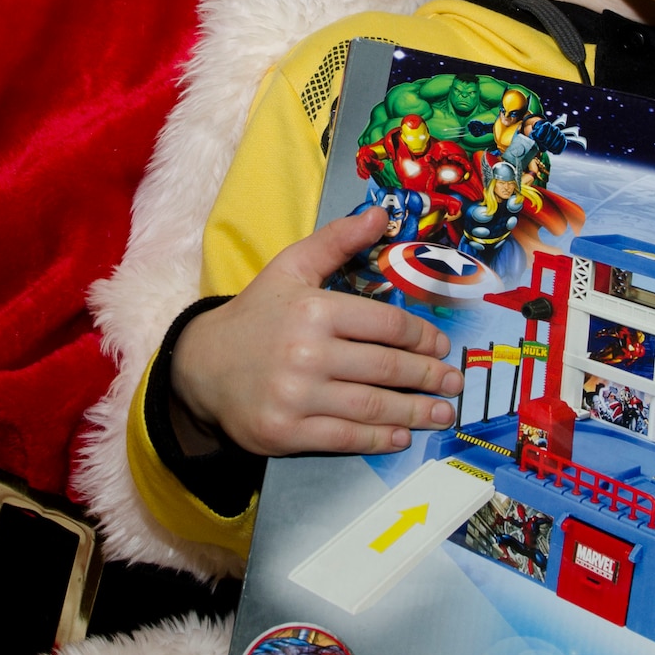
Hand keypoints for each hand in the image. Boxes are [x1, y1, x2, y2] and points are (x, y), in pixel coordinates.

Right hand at [170, 208, 462, 455]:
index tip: (440, 347)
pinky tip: (401, 436)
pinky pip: (344, 438)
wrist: (201, 367)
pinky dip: (378, 439)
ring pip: (371, 406)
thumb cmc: (256, 316)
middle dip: (428, 377)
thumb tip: (378, 215)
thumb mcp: (290, 268)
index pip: (386, 324)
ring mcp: (295, 396)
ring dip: (414, 412)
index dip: (421, 337)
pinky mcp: (285, 432)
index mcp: (314, 310)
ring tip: (441, 412)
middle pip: (385, 367)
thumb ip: (336, 241)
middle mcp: (306, 353)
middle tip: (453, 382)